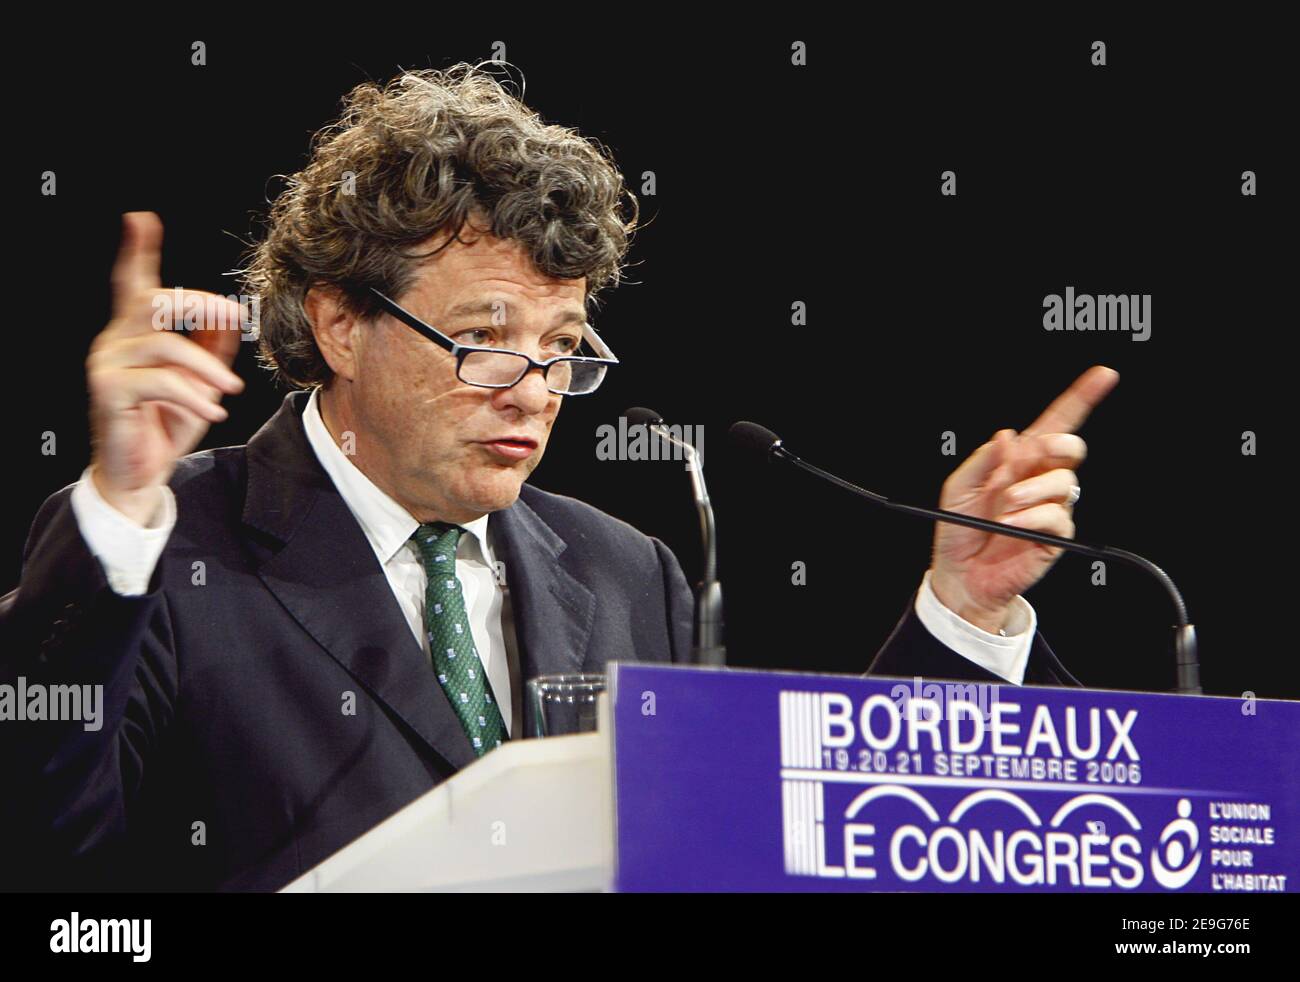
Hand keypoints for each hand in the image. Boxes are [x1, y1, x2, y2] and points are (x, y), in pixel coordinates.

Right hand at [87, 212, 244, 524]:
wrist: (139, 473)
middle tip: (236, 317)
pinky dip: (193, 396)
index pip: (132, 284)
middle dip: (200, 304)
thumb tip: (231, 317)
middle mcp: (114, 341)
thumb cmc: (165, 425)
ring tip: (230, 389)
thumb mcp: (200, 382)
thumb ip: (212, 348)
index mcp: (134, 334)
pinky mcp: (109, 391)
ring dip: (206, 366)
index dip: (137, 250)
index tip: (142, 219)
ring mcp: (107, 364)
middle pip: (155, 301)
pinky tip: (211, 410)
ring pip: (165, 345)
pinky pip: (160, 382)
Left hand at [929, 365, 1119, 632]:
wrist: (960, 574)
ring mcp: (1049, 507)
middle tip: (1030, 459)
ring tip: (1005, 507)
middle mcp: (1038, 480)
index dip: (1080, 398)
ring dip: (1031, 491)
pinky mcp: (1055, 535)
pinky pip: (1058, 516)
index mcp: (1018, 461)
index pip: (1054, 422)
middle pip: (1071, 447)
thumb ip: (982, 459)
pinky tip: (1012, 524)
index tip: (1102, 375)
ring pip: (1063, 481)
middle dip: (1056, 446)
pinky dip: (1033, 517)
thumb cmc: (959, 529)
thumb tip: (1007, 437)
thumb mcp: (957, 487)